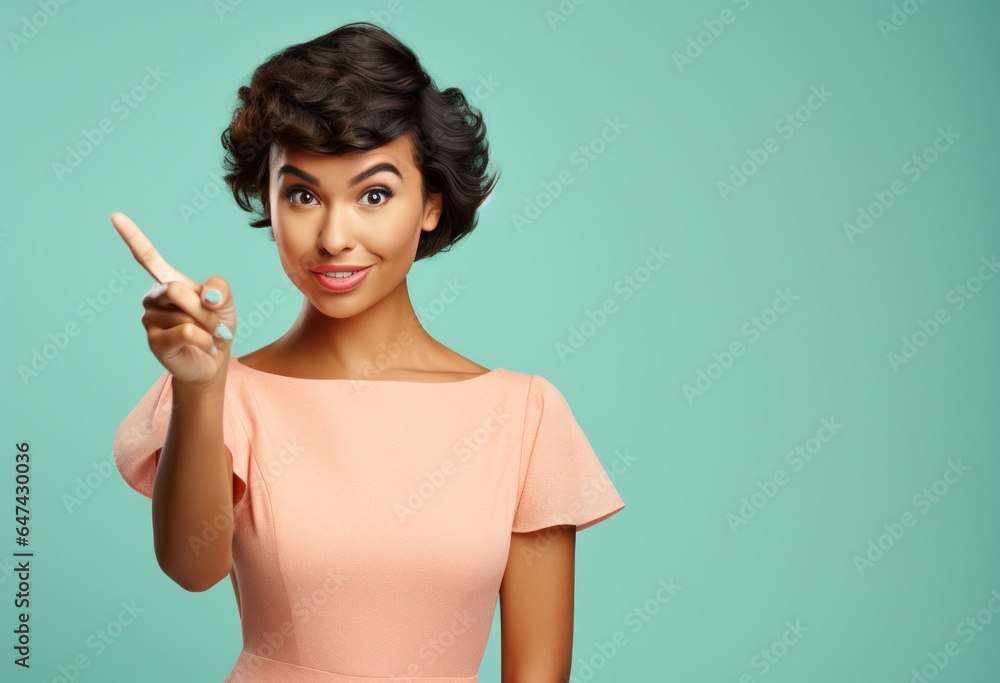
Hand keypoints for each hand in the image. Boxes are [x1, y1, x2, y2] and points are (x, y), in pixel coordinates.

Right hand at [110, 211, 236, 385]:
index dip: (132, 237)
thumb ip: (220, 289)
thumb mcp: (226, 302)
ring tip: (205, 336)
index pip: (147, 257)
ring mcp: (150, 320)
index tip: (115, 216)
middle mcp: (153, 298)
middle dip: (204, 308)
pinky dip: (204, 340)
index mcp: (168, 281)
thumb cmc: (217, 327)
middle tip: (212, 322)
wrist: (214, 360)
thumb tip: (207, 297)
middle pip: (177, 289)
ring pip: (185, 314)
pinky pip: (187, 333)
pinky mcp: (155, 342)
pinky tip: (202, 345)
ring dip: (207, 327)